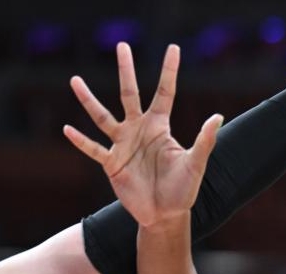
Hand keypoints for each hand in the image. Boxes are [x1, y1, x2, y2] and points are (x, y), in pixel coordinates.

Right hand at [63, 42, 223, 226]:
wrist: (164, 216)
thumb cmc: (183, 190)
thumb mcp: (195, 164)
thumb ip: (204, 141)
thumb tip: (218, 117)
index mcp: (160, 127)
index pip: (165, 93)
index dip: (169, 71)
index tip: (173, 48)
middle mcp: (139, 130)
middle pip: (129, 94)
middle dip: (126, 70)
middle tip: (122, 45)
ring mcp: (123, 145)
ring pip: (102, 117)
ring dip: (89, 100)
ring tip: (75, 80)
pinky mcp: (111, 164)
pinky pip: (93, 149)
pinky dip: (81, 141)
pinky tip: (67, 129)